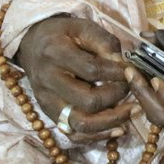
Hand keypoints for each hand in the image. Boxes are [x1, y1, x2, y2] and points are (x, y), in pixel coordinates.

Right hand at [15, 14, 136, 139]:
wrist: (31, 45)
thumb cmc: (61, 35)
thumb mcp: (82, 27)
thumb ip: (104, 42)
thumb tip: (123, 65)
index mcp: (55, 54)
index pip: (91, 70)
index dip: (117, 73)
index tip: (132, 70)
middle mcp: (48, 81)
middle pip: (88, 101)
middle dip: (116, 96)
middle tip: (130, 88)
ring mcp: (47, 102)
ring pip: (81, 124)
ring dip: (112, 121)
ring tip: (131, 111)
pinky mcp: (50, 115)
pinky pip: (74, 135)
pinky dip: (98, 136)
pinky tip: (118, 129)